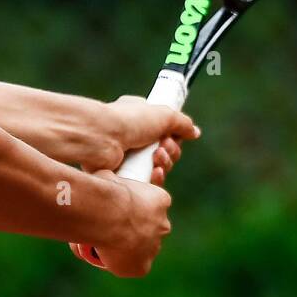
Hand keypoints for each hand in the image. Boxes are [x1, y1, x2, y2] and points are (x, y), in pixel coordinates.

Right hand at [69, 173, 171, 276]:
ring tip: (104, 244)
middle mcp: (163, 225)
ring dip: (128, 248)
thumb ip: (110, 180)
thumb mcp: (108, 175)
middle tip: (109, 228)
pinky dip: (120, 265)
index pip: (150, 206)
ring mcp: (154, 248)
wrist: (104, 213)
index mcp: (160, 200)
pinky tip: (106, 259)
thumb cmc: (104, 190)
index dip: (133, 207)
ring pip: (141, 250)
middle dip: (133, 230)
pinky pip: (132, 268)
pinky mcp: (142, 267)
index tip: (116, 209)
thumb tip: (100, 179)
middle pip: (149, 229)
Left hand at [77, 95, 199, 178]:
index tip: (174, 136)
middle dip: (170, 151)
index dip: (173, 136)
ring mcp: (127, 156)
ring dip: (164, 164)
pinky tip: (154, 173)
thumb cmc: (129, 121)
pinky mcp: (123, 174)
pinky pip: (146, 181)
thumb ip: (182, 123)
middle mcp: (132, 136)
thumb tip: (195, 132)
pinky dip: (155, 178)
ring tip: (157, 159)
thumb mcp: (163, 115)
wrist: (101, 138)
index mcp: (139, 117)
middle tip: (163, 148)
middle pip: (164, 151)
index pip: (164, 130)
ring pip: (157, 167)